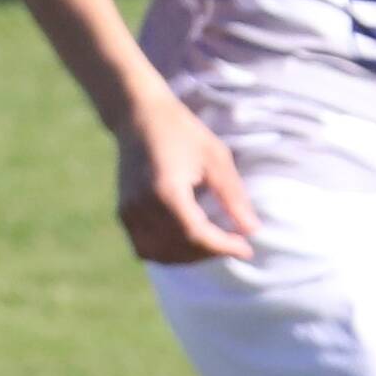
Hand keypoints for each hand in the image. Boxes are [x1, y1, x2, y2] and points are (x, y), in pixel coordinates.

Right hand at [113, 91, 256, 265]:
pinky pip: (144, 247)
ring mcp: (128, 213)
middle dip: (209, 253)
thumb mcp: (216, 159)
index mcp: (166, 192)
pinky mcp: (123, 214)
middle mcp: (142, 207)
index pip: (196, 235)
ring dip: (188, 257)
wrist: (139, 118)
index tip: (247, 249)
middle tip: (234, 244)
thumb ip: (233, 197)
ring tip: (212, 245)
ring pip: (159, 254)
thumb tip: (252, 230)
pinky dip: (167, 252)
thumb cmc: (183, 132)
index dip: (223, 247)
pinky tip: (188, 241)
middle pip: (178, 248)